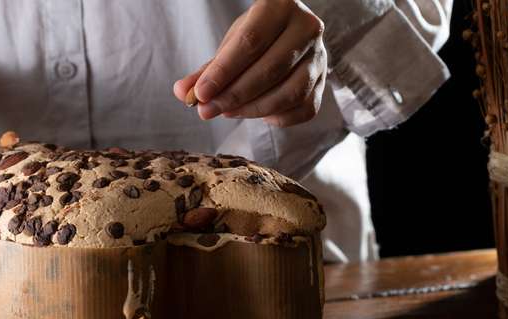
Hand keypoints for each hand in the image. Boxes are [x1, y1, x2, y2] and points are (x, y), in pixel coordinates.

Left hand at [174, 0, 326, 126]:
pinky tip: (258, 113)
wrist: (287, 37)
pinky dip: (277, 118)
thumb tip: (182, 93)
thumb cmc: (255, 38)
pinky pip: (303, 109)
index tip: (200, 94)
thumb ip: (207, 70)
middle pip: (270, 69)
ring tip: (227, 112)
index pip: (251, 42)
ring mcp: (320, 57)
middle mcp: (307, 28)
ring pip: (289, 92)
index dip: (223, 72)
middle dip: (234, 95)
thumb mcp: (230, 45)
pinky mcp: (324, 83)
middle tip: (206, 110)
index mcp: (281, 6)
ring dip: (253, 109)